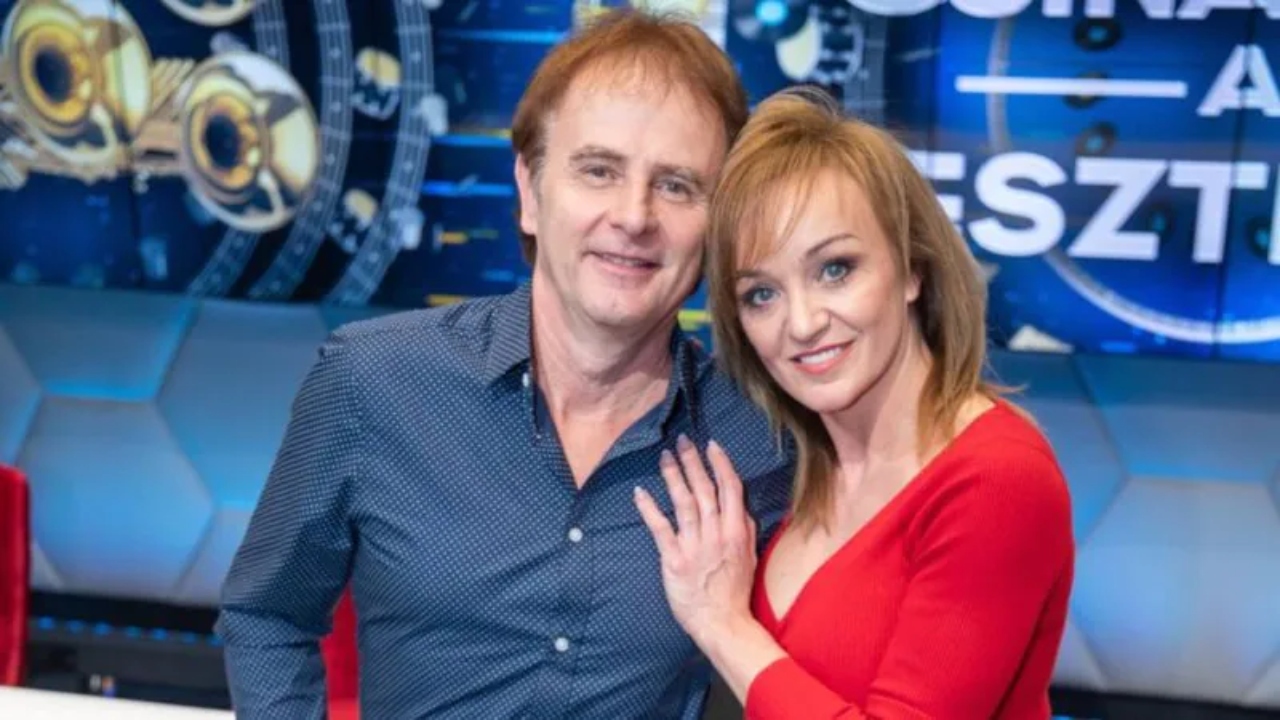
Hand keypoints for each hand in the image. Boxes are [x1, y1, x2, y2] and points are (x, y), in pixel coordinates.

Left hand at [634, 435, 757, 643]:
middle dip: (693, 462)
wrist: (722, 621)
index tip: (711, 445)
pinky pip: (660, 529)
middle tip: (683, 441)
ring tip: (664, 457)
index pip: (730, 489)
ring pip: (683, 503)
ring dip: (673, 477)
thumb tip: (740, 506)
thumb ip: (745, 528)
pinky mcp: (674, 560)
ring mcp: (694, 546)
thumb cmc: (735, 590)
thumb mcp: (750, 555)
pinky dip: (649, 508)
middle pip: (704, 490)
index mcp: (737, 531)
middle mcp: (716, 534)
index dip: (721, 464)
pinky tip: (640, 492)